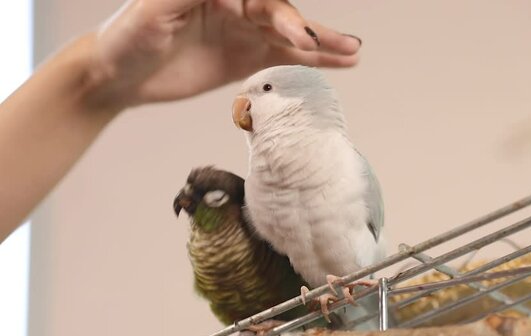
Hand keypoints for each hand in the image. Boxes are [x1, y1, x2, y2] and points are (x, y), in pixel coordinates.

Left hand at [92, 0, 361, 105]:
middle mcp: (236, 6)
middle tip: (332, 44)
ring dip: (322, 44)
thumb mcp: (155, 8)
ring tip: (353, 51)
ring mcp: (242, 32)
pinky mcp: (244, 59)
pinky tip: (336, 63)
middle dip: (307, 30)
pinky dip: (310, 61)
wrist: (118, 75)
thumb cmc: (127, 35)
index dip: (281, 15)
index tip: (296, 35)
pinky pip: (283, 59)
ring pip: (289, 36)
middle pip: (281, 13)